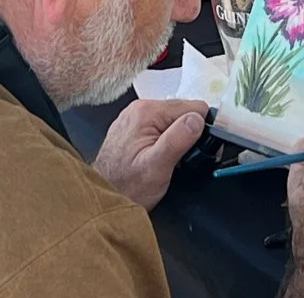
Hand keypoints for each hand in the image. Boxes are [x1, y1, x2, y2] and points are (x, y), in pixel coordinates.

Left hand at [93, 99, 208, 210]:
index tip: (193, 149)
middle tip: (179, 158)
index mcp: (147, 111)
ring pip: (173, 119)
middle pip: (183, 111)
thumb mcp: (157, 166)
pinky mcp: (135, 126)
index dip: (199, 129)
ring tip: (167, 159)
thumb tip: (197, 118)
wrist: (104, 197)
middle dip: (187, 133)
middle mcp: (140, 108)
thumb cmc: (127, 186)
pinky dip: (166, 140)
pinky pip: (161, 126)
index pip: (192, 107)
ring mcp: (136, 116)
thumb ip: (178, 139)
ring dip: (177, 138)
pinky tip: (158, 156)